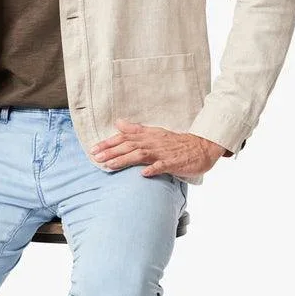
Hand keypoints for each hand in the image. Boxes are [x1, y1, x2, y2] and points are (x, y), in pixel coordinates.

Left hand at [89, 118, 226, 176]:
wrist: (200, 147)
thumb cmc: (175, 142)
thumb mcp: (154, 132)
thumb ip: (135, 129)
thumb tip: (118, 122)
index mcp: (148, 136)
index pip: (125, 137)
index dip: (109, 143)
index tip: (94, 149)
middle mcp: (153, 142)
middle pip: (129, 145)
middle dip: (111, 151)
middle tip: (95, 158)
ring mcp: (163, 153)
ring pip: (141, 154)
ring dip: (125, 159)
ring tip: (110, 165)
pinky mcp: (174, 162)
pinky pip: (162, 166)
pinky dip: (153, 169)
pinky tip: (143, 173)